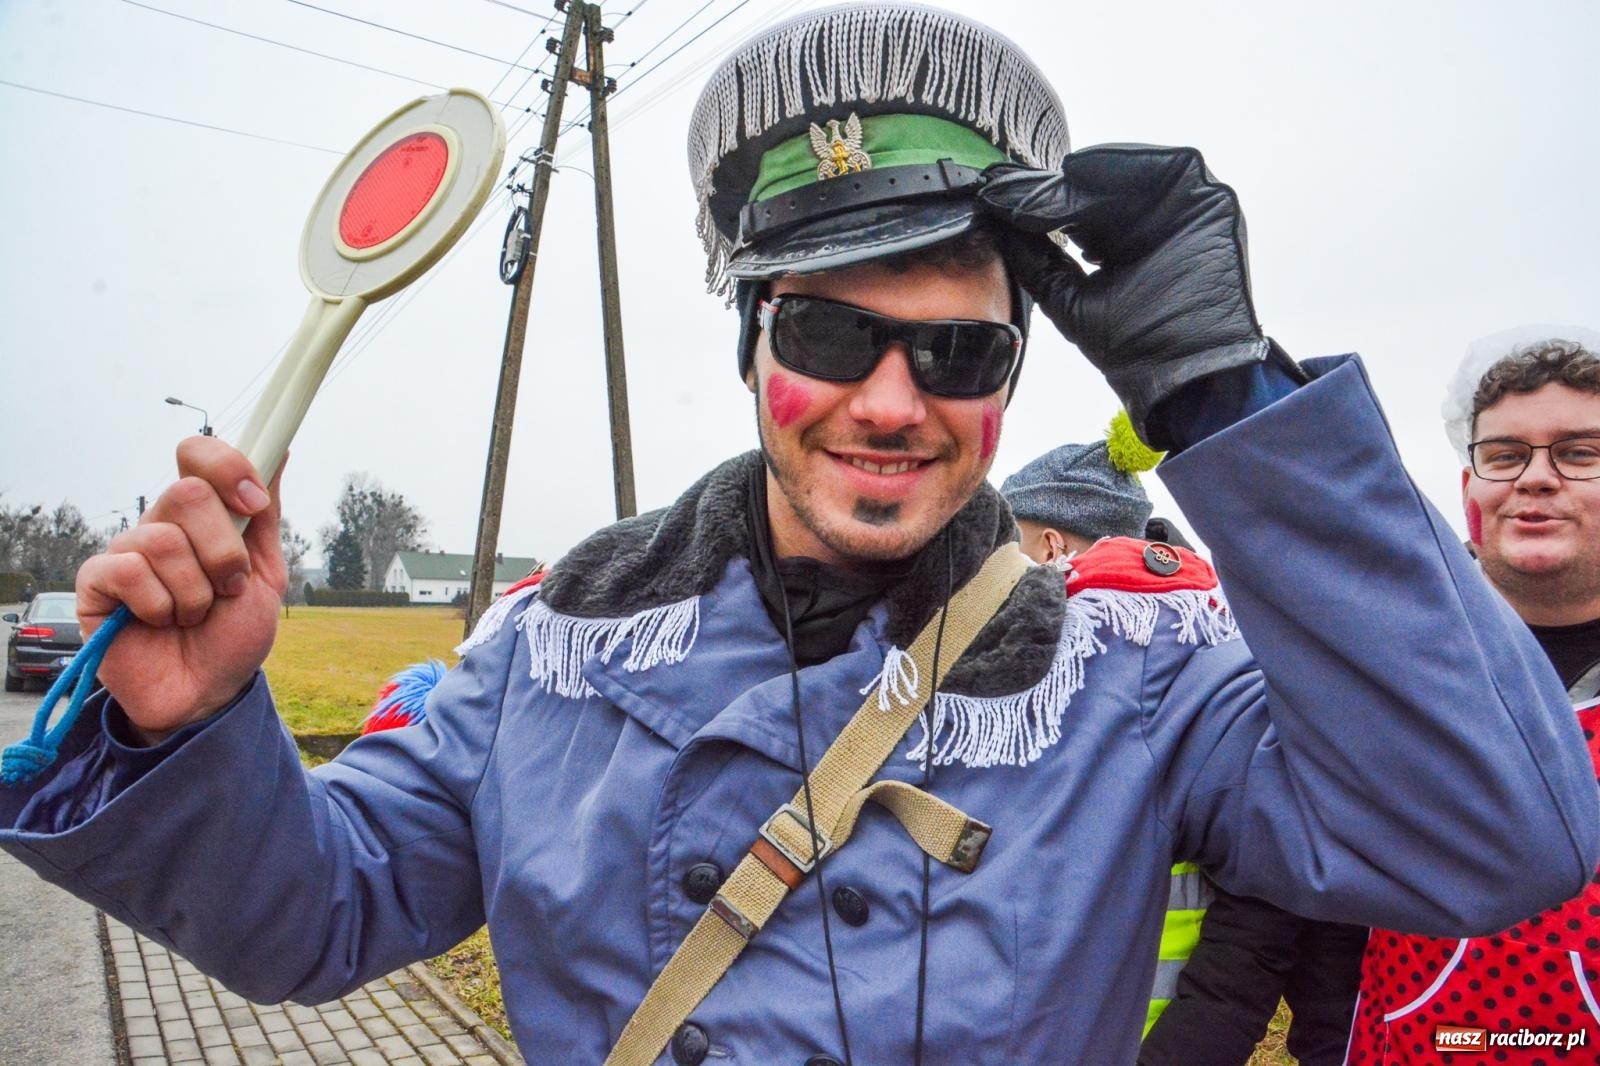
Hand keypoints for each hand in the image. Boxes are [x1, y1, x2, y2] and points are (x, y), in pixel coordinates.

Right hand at [75, 437, 286, 741]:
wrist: (207, 692)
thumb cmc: (232, 634)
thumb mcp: (266, 574)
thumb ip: (266, 516)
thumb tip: (281, 451)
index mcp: (202, 515)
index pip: (197, 454)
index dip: (226, 467)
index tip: (253, 503)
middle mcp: (161, 524)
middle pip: (187, 494)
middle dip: (223, 551)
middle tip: (229, 587)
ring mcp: (126, 551)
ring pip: (164, 540)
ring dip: (196, 592)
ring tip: (193, 616)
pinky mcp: (96, 583)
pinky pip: (129, 572)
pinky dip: (159, 605)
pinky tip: (159, 623)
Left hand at [978, 144, 1268, 446]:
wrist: (1182, 374)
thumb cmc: (1135, 349)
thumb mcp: (1069, 298)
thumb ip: (1037, 260)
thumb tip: (999, 222)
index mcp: (1120, 245)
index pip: (1075, 210)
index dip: (1034, 202)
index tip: (993, 197)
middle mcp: (1152, 223)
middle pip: (1096, 187)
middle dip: (1048, 188)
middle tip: (1005, 188)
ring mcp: (1184, 210)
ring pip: (1127, 171)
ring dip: (1079, 176)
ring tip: (1038, 186)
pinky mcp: (1209, 202)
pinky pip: (1167, 165)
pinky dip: (1121, 163)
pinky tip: (1078, 173)